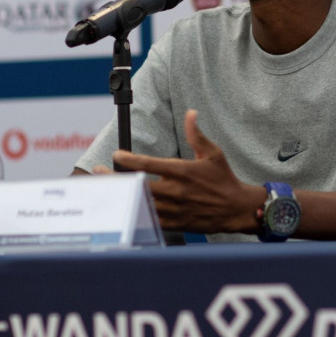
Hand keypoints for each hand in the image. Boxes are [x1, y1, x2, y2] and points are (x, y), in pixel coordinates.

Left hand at [113, 110, 262, 233]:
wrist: (236, 209)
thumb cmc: (224, 179)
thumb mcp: (213, 153)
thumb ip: (196, 134)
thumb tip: (191, 113)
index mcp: (183, 171)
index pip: (148, 164)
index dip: (128, 160)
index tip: (117, 155)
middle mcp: (176, 191)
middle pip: (138, 185)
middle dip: (115, 178)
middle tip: (99, 173)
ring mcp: (174, 209)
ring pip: (140, 203)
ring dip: (121, 196)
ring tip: (105, 189)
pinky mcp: (175, 223)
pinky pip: (150, 220)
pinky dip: (134, 214)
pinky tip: (122, 208)